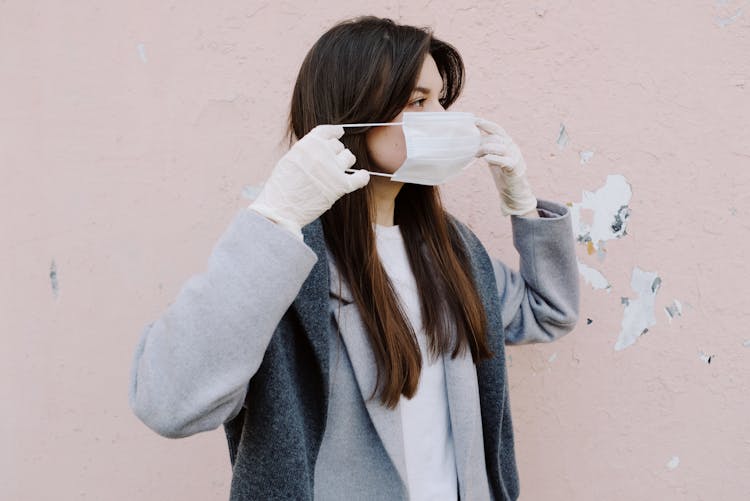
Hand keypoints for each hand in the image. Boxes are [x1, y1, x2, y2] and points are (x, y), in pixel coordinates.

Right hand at [249, 124, 369, 238]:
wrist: (280, 209)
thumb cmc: (281, 188)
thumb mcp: (290, 159)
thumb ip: (306, 151)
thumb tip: (321, 148)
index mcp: (308, 144)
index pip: (327, 131)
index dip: (334, 132)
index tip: (339, 132)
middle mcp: (322, 153)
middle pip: (338, 146)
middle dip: (335, 153)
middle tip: (329, 165)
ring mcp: (333, 169)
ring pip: (349, 157)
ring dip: (345, 163)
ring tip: (338, 173)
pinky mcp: (341, 186)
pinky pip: (360, 178)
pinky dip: (362, 177)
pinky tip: (362, 177)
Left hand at [474, 118, 537, 216]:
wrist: (515, 191)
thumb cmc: (502, 174)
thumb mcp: (494, 158)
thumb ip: (487, 149)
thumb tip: (471, 143)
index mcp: (508, 143)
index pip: (498, 130)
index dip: (487, 124)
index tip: (475, 120)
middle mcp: (513, 148)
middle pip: (498, 137)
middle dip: (483, 139)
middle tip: (472, 145)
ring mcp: (515, 157)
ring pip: (501, 147)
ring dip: (486, 148)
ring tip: (476, 154)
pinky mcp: (515, 169)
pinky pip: (506, 161)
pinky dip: (495, 158)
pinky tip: (486, 158)